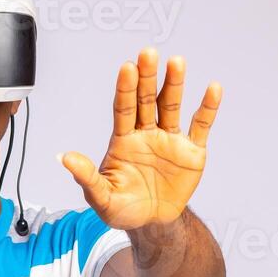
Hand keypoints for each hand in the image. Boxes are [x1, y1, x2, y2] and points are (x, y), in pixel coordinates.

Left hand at [60, 48, 220, 229]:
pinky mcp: (192, 151)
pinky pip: (201, 126)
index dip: (125, 89)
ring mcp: (170, 140)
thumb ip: (86, 177)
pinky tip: (213, 89)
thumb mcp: (101, 198)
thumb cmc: (122, 208)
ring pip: (172, 106)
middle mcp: (146, 133)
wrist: (152, 223)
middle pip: (147, 100)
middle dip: (148, 78)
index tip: (127, 68)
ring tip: (176, 62)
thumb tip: (64, 158)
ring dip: (174, 84)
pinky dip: (207, 108)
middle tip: (148, 53)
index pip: (124, 109)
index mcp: (124, 140)